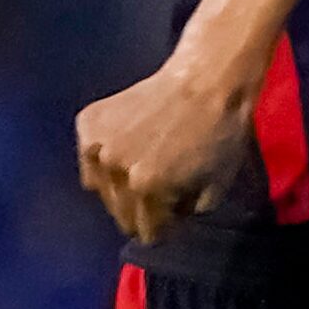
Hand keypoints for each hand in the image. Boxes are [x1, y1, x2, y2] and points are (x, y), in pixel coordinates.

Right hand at [74, 57, 251, 243]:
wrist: (207, 76)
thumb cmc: (220, 128)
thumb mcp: (218, 182)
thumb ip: (190, 211)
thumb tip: (174, 220)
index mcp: (147, 188)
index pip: (145, 232)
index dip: (162, 226)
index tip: (168, 215)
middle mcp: (116, 170)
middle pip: (120, 213)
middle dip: (139, 208)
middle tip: (155, 187)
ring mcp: (98, 145)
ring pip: (100, 187)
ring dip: (117, 182)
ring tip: (139, 162)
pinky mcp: (88, 123)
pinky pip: (88, 155)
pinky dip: (102, 154)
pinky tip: (124, 142)